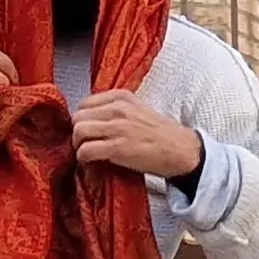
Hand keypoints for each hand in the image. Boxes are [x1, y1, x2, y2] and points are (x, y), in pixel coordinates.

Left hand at [72, 89, 205, 183]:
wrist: (181, 150)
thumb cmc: (159, 134)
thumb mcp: (136, 110)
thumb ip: (114, 110)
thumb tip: (89, 120)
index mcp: (121, 97)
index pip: (84, 104)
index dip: (83, 120)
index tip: (90, 132)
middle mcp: (118, 108)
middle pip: (77, 117)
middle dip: (78, 133)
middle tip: (87, 144)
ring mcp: (118, 127)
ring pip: (78, 132)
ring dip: (79, 146)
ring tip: (89, 153)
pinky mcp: (118, 148)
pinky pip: (85, 151)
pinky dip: (84, 158)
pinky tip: (93, 162)